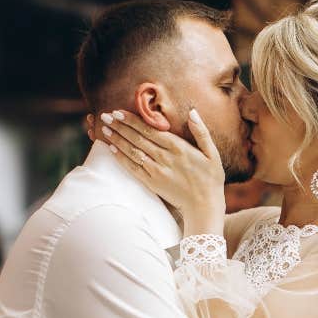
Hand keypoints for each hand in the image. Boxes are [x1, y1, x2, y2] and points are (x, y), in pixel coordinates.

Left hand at [99, 109, 225, 235]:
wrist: (204, 206)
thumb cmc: (211, 179)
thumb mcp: (212, 154)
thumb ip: (201, 132)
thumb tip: (193, 112)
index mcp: (179, 147)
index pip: (150, 130)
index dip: (133, 120)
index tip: (119, 112)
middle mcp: (165, 158)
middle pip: (138, 138)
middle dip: (120, 126)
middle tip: (105, 116)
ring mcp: (157, 171)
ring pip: (133, 152)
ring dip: (117, 140)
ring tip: (105, 130)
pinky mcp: (152, 183)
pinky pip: (133, 169)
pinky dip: (122, 158)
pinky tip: (112, 149)